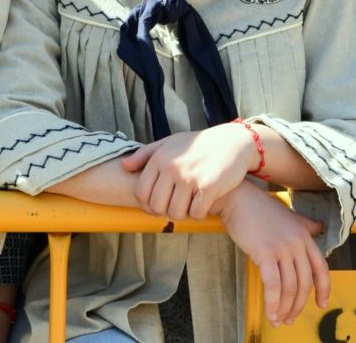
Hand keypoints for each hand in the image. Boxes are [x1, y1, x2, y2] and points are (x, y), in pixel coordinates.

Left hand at [120, 124, 257, 219]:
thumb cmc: (197, 144)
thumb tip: (124, 166)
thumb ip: (145, 155)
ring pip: (176, 213)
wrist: (232, 142)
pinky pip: (196, 213)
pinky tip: (202, 205)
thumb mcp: (169, 143)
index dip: (146, 205)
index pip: (141, 193)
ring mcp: (190, 178)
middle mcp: (172, 168)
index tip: (157, 206)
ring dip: (182, 214)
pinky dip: (198, 214)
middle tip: (174, 208)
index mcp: (159, 158)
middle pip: (157, 206)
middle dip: (164, 212)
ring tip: (187, 206)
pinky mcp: (209, 187)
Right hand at [217, 184, 328, 327]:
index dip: (324, 289)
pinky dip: (273, 303)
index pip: (321, 269)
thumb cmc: (258, 207)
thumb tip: (320, 227)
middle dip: (298, 305)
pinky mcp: (265, 253)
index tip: (321, 304)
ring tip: (278, 319)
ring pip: (289, 287)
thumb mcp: (288, 215)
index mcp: (305, 236)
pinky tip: (270, 313)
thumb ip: (305, 224)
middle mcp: (297, 244)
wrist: (236, 198)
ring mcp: (282, 249)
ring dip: (284, 308)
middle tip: (290, 318)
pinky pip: (273, 285)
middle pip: (304, 283)